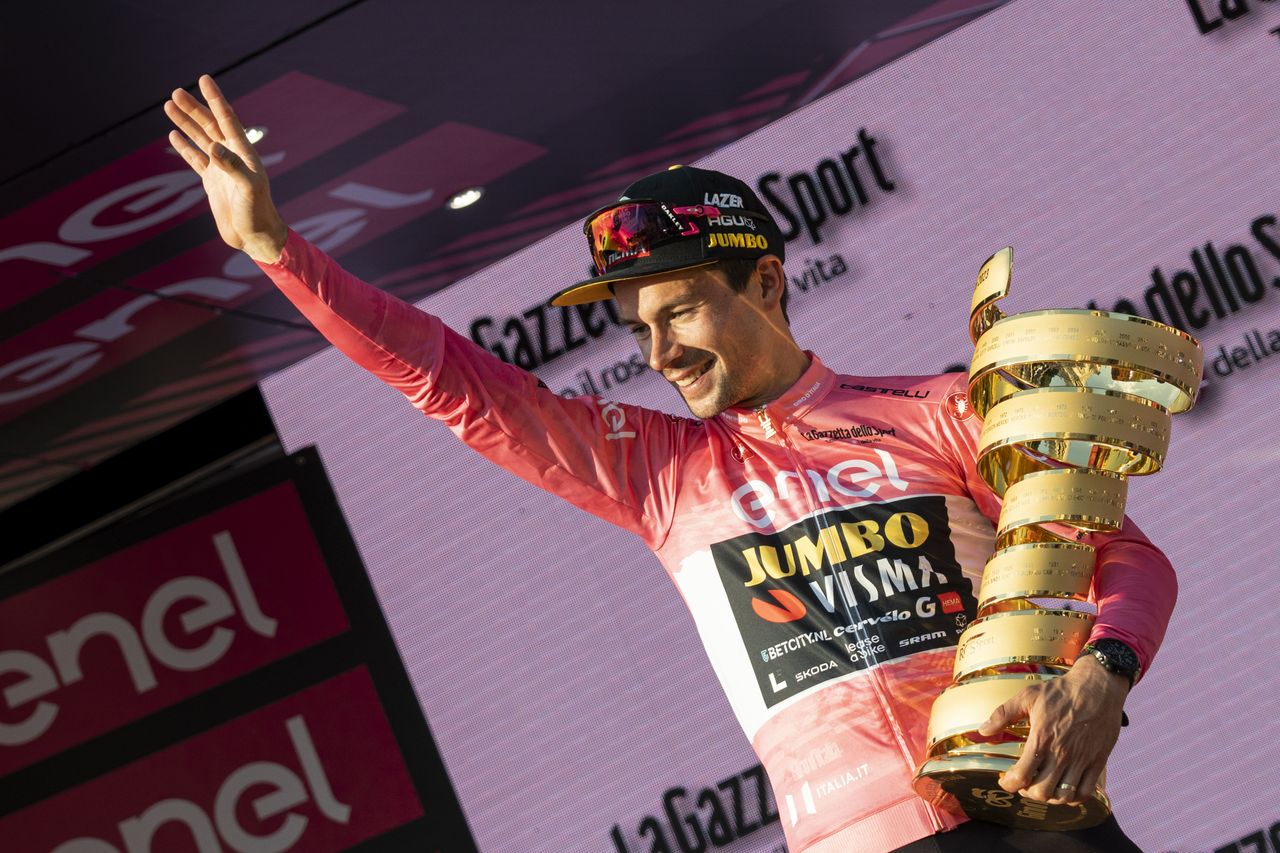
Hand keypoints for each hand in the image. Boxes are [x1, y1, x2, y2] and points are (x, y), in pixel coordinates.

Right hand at [164, 75, 287, 262]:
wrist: (254, 237)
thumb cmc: (257, 213)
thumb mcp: (247, 189)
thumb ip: (232, 167)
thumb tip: (214, 148)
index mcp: (244, 153)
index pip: (227, 120)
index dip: (216, 100)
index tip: (204, 79)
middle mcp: (232, 157)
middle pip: (210, 126)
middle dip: (194, 109)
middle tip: (175, 92)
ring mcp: (221, 168)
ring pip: (201, 139)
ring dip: (186, 122)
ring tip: (169, 105)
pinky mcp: (213, 182)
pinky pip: (196, 159)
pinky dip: (185, 147)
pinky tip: (174, 135)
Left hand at [977, 654, 1129, 804]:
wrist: (1098, 686)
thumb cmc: (1061, 691)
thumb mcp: (1027, 696)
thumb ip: (1003, 714)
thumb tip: (982, 730)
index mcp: (1042, 738)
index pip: (1022, 775)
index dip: (1009, 784)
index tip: (1005, 780)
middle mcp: (1062, 753)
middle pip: (1041, 792)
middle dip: (1027, 792)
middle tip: (1023, 783)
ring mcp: (1082, 759)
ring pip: (1063, 796)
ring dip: (1049, 797)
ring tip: (1042, 786)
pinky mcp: (1098, 761)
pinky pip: (1086, 792)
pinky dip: (1073, 798)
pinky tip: (1064, 788)